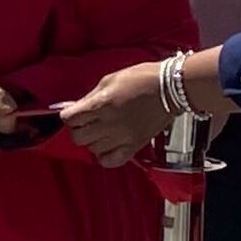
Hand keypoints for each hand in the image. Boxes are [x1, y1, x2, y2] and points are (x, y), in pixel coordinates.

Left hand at [56, 57, 188, 165]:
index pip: (69, 119)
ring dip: (92, 141)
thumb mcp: (109, 80)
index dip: (69, 116)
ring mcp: (122, 137)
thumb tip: (71, 107)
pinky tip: (108, 145)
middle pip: (77, 138)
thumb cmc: (141, 79)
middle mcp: (110, 123)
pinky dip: (105, 156)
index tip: (75, 113)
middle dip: (78, 129)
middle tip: (87, 122)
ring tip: (101, 131)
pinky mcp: (134, 146)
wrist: (171, 88)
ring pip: (92, 149)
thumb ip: (88, 97)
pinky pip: (110, 161)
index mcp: (101, 104)